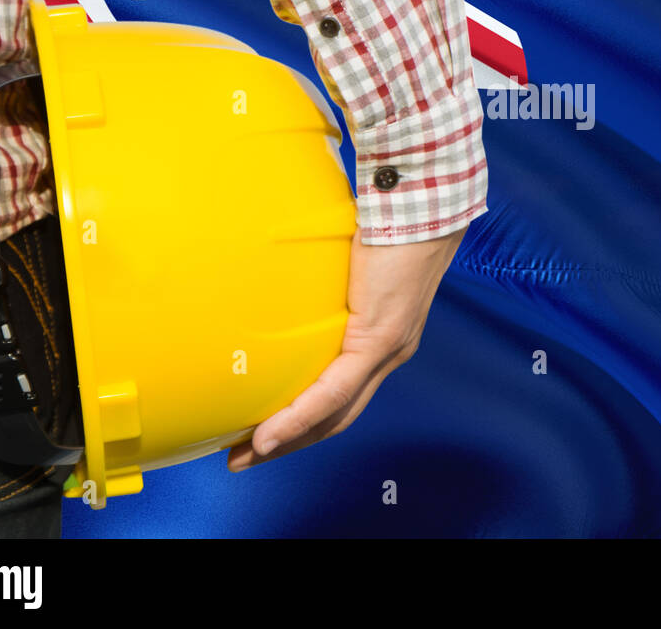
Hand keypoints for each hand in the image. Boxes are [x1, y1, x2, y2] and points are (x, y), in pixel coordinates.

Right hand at [227, 226, 465, 471]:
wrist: (418, 204)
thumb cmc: (386, 223)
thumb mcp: (347, 264)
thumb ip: (323, 281)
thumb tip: (278, 274)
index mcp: (382, 340)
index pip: (342, 397)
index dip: (304, 423)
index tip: (262, 436)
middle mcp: (389, 355)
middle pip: (337, 418)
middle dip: (289, 444)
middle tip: (242, 456)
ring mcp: (387, 350)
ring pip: (336, 414)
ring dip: (288, 441)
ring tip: (246, 454)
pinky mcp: (379, 339)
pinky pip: (335, 389)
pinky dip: (300, 416)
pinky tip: (268, 434)